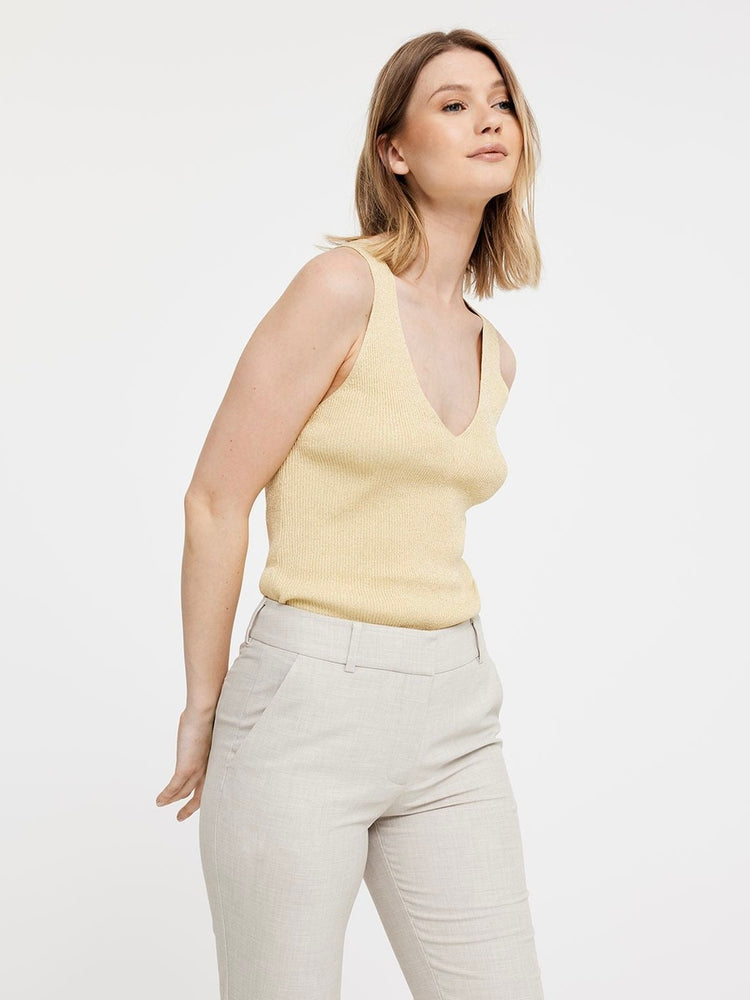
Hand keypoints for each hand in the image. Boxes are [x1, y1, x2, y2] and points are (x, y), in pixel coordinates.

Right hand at [155, 706, 214, 820]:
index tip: (194, 799)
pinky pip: (174, 787)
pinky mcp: (186, 767)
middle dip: (190, 808)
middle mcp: (209, 767)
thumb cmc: (210, 713)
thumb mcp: (208, 727)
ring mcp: (197, 768)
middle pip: (200, 794)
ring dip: (171, 800)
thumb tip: (199, 723)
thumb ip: (204, 732)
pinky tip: (159, 801)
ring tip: (162, 805)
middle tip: (181, 817)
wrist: (206, 711)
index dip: (202, 793)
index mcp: (216, 759)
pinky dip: (166, 795)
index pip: (209, 782)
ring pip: (184, 792)